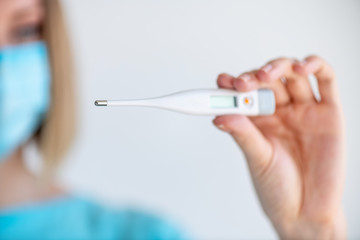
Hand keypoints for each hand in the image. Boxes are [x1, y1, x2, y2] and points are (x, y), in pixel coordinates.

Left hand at [213, 56, 345, 238]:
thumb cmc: (278, 188)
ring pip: (292, 74)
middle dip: (254, 77)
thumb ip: (243, 134)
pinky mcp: (329, 112)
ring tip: (265, 76)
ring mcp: (304, 109)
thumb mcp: (257, 159)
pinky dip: (315, 66)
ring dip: (278, 67)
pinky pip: (326, 80)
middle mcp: (281, 111)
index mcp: (259, 121)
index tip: (222, 81)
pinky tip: (301, 67)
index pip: (244, 94)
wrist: (307, 212)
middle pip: (267, 80)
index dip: (232, 84)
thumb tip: (221, 115)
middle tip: (243, 84)